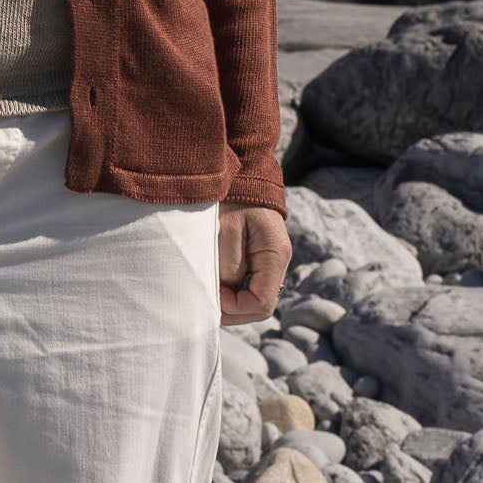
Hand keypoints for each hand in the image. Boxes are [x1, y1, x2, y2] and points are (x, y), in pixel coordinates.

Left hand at [217, 204, 291, 325]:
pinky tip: (214, 280)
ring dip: (230, 300)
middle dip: (232, 310)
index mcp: (275, 256)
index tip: (212, 297)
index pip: (261, 303)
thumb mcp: (226, 228)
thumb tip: (224, 294)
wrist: (242, 173)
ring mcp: (269, 262)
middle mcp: (277, 263)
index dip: (235, 308)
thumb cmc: (232, 197)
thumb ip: (228, 264)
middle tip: (205, 300)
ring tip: (208, 289)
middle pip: (259, 306)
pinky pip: (248, 284)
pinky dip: (230, 289)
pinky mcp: (258, 258)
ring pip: (253, 298)